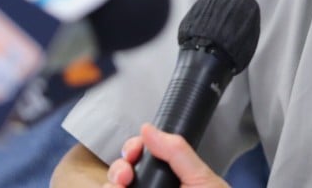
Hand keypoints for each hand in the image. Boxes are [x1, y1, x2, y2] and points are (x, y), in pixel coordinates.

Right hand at [104, 124, 229, 187]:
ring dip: (111, 186)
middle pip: (121, 174)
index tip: (133, 152)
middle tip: (125, 175)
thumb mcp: (200, 177)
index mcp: (169, 175)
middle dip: (118, 169)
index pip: (142, 156)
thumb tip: (148, 129)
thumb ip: (176, 152)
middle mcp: (153, 187)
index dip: (132, 150)